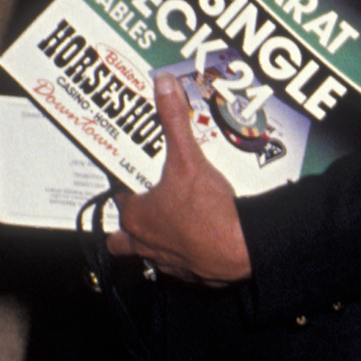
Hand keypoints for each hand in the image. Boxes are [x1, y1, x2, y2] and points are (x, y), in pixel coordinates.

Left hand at [107, 78, 251, 284]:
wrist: (240, 250)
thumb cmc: (208, 212)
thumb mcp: (188, 157)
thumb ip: (174, 120)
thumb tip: (163, 86)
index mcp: (136, 216)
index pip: (120, 200)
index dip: (127, 188)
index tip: (135, 179)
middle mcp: (144, 243)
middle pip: (122, 237)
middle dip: (130, 225)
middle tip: (146, 206)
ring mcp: (165, 262)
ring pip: (147, 253)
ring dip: (155, 240)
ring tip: (172, 222)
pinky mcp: (188, 274)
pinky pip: (176, 265)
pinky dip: (183, 252)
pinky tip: (198, 237)